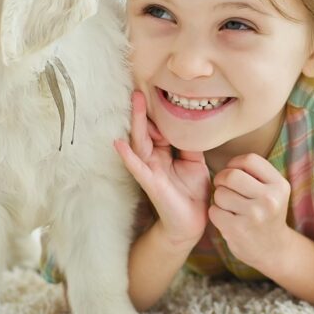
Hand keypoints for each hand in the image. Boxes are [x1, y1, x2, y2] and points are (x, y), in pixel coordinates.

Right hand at [114, 91, 209, 247]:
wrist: (192, 222)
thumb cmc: (192, 192)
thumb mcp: (195, 163)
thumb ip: (191, 144)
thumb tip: (192, 123)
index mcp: (165, 152)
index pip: (159, 128)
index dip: (157, 112)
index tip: (156, 91)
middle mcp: (154, 158)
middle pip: (146, 131)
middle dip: (142, 111)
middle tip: (139, 90)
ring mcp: (150, 170)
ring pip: (140, 143)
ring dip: (136, 124)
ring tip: (134, 104)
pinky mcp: (150, 183)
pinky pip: (137, 168)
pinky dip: (128, 156)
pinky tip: (118, 144)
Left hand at [208, 154, 291, 271]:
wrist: (273, 250)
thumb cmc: (266, 213)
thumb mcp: (273, 191)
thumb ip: (256, 173)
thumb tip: (225, 155)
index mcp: (279, 185)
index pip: (249, 159)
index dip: (235, 163)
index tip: (233, 172)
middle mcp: (269, 199)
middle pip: (231, 175)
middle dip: (222, 179)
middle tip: (223, 187)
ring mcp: (254, 215)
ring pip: (220, 193)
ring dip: (219, 199)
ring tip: (229, 207)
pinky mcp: (238, 230)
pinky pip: (214, 211)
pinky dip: (216, 214)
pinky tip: (227, 219)